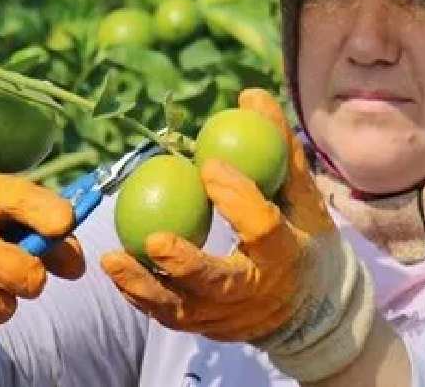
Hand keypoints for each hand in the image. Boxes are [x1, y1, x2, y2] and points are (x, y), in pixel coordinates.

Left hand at [100, 89, 374, 381]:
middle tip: (154, 238)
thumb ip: (276, 147)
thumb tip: (249, 96)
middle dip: (187, 264)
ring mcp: (228, 318)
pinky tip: (117, 267)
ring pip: (184, 309)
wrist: (311, 309)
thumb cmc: (301, 235)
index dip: (238, 198)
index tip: (208, 165)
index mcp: (287, 255)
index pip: (263, 230)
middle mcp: (258, 294)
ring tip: (112, 259)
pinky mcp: (204, 328)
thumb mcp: (300, 193)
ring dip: (145, 286)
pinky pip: (168, 314)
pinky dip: (140, 294)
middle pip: (220, 283)